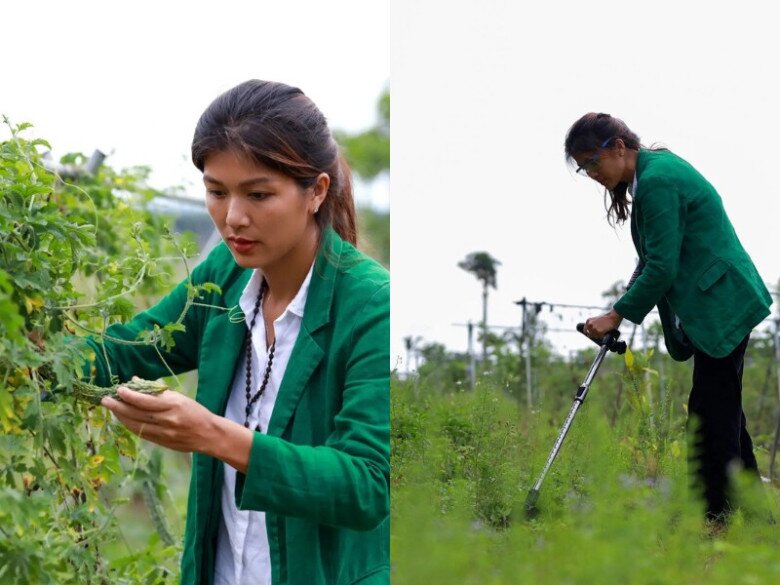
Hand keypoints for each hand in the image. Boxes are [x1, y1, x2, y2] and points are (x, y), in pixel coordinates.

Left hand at [101, 377, 216, 452]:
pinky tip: (123, 419)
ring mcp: (163, 432)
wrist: (208, 435)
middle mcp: (167, 419)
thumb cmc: (196, 412)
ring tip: (111, 408)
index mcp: (174, 405)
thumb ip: (158, 391)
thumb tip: (135, 381)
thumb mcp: (180, 398)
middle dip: (119, 406)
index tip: (119, 390)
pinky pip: (141, 432)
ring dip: (121, 416)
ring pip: (136, 424)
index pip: (146, 400)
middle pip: (137, 413)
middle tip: (105, 399)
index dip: (130, 396)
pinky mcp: (161, 442)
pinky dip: (130, 425)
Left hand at [583, 310, 622, 339]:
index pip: (585, 331)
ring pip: (595, 336)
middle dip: (595, 335)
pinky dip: (603, 336)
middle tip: (600, 333)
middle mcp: (589, 325)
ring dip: (599, 336)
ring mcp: (594, 328)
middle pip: (590, 335)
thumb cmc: (607, 318)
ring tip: (604, 331)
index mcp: (588, 321)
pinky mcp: (599, 332)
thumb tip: (592, 333)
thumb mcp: (597, 320)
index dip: (589, 333)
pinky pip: (600, 337)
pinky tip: (606, 332)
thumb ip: (593, 325)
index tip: (592, 335)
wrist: (613, 316)